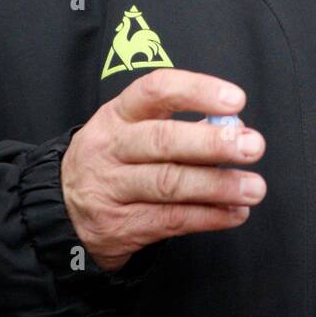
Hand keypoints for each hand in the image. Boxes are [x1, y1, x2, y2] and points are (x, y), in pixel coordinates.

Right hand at [60, 69, 266, 272]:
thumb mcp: (130, 128)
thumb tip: (234, 127)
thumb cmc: (115, 158)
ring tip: (253, 187)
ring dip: (219, 186)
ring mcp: (112, 189)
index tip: (236, 100)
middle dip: (212, 144)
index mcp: (118, 114)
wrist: (62, 208)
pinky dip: (209, 217)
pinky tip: (235, 212)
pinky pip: (171, 221)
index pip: (156, 91)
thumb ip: (178, 124)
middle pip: (163, 141)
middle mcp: (111, 148)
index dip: (197, 91)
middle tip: (252, 145)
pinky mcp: (120, 226)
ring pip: (169, 185)